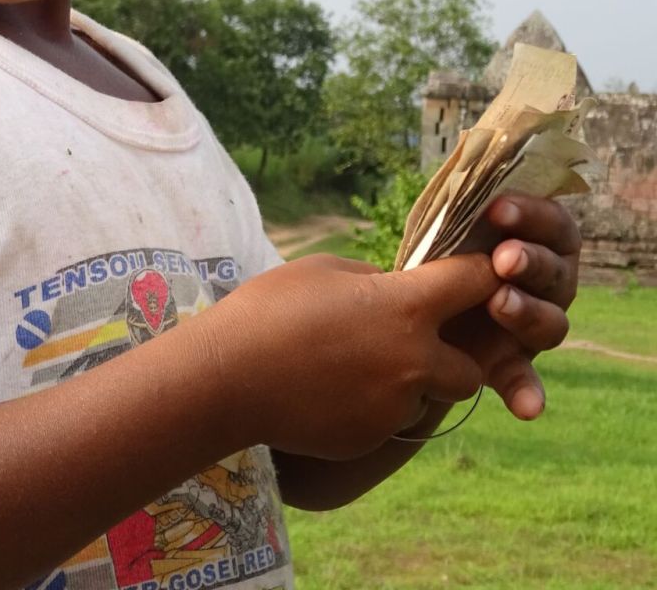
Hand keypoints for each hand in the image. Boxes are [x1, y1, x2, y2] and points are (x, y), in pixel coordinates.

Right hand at [210, 252, 501, 460]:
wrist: (229, 377)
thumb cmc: (270, 309)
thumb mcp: (322, 270)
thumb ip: (371, 279)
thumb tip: (392, 289)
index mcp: (406, 307)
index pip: (473, 283)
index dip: (479, 276)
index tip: (476, 277)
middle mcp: (414, 360)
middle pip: (472, 370)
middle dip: (452, 360)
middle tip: (411, 347)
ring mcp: (395, 405)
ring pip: (426, 399)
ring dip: (407, 386)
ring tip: (352, 368)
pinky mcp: (372, 437)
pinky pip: (388, 421)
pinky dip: (370, 408)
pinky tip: (328, 392)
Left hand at [444, 194, 580, 419]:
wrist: (412, 312)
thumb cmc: (438, 255)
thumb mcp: (449, 232)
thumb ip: (464, 213)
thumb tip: (459, 182)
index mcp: (537, 242)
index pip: (553, 224)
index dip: (532, 214)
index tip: (498, 209)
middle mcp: (545, 285)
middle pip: (555, 272)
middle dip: (531, 262)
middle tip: (503, 259)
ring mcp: (533, 326)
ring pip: (549, 322)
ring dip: (527, 313)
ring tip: (500, 304)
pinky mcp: (512, 364)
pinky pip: (525, 380)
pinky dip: (527, 393)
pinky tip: (526, 407)